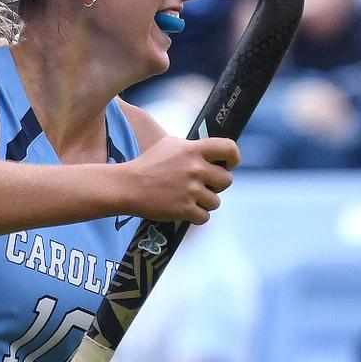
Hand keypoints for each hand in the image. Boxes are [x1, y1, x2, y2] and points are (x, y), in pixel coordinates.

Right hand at [122, 135, 238, 224]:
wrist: (127, 186)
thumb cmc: (147, 164)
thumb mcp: (170, 145)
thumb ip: (193, 147)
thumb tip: (214, 153)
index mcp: (193, 149)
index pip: (229, 149)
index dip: (233, 158)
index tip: (227, 165)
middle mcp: (195, 168)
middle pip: (227, 180)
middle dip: (216, 185)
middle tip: (201, 186)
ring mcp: (191, 190)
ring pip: (216, 201)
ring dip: (205, 202)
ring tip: (189, 199)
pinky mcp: (184, 208)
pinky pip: (204, 217)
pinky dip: (196, 216)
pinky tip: (185, 210)